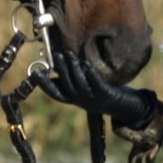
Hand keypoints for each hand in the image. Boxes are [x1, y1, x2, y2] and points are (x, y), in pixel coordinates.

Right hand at [32, 51, 157, 129]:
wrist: (127, 108)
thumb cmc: (105, 93)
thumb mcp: (87, 87)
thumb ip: (76, 79)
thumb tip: (63, 64)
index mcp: (76, 100)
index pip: (57, 94)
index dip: (45, 85)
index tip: (35, 73)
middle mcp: (82, 101)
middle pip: (68, 85)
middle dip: (61, 70)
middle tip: (57, 55)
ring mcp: (94, 99)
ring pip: (79, 83)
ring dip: (73, 69)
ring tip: (69, 54)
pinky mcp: (106, 95)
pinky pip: (96, 84)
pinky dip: (90, 74)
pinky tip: (86, 64)